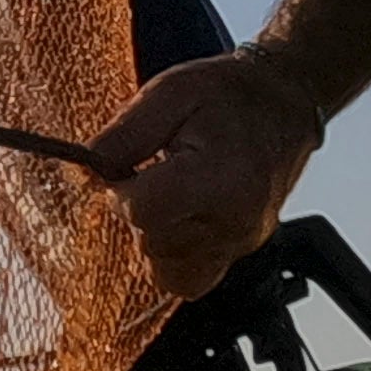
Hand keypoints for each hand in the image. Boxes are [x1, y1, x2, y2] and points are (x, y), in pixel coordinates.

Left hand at [85, 46, 326, 301]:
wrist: (285, 101)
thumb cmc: (230, 94)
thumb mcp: (169, 93)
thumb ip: (124, 135)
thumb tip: (85, 168)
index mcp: (221, 177)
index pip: (142, 212)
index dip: (122, 190)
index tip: (130, 169)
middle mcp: (236, 220)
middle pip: (152, 244)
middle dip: (138, 212)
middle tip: (152, 175)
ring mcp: (242, 241)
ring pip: (166, 270)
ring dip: (153, 236)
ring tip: (168, 195)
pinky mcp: (242, 251)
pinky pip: (190, 278)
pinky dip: (173, 256)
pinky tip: (178, 219)